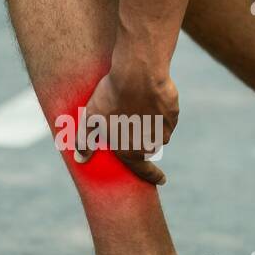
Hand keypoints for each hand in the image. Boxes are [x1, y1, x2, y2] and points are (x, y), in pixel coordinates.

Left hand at [80, 61, 178, 184]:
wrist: (137, 74)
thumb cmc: (110, 97)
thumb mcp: (90, 118)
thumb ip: (85, 141)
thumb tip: (81, 159)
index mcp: (130, 151)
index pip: (143, 170)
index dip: (152, 176)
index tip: (161, 180)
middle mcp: (150, 145)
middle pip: (148, 146)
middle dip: (141, 138)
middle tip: (131, 120)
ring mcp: (164, 130)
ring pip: (159, 131)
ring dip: (151, 123)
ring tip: (137, 105)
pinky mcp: (173, 114)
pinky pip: (167, 116)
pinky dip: (160, 110)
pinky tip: (150, 97)